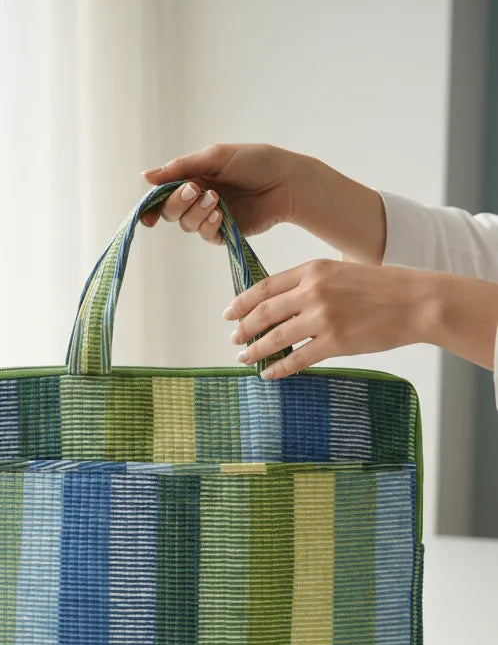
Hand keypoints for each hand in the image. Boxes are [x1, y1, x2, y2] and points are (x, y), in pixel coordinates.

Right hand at [139, 142, 303, 243]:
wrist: (286, 181)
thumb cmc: (255, 162)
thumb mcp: (215, 157)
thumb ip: (180, 168)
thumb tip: (145, 177)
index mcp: (192, 177)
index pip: (163, 194)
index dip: (152, 206)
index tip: (148, 215)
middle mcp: (197, 198)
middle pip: (170, 211)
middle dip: (177, 203)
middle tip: (195, 190)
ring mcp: (211, 216)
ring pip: (187, 225)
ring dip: (196, 213)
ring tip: (216, 199)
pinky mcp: (225, 232)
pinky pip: (206, 235)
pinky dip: (209, 225)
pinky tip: (220, 215)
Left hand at [225, 258, 431, 377]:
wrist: (415, 301)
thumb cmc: (380, 287)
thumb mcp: (340, 271)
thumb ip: (310, 283)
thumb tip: (278, 304)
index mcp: (312, 270)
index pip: (264, 286)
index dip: (242, 302)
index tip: (229, 314)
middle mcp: (313, 292)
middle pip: (264, 312)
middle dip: (243, 328)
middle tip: (233, 339)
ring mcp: (323, 318)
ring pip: (276, 337)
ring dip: (255, 349)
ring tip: (244, 357)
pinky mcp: (336, 342)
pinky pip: (297, 359)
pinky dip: (279, 368)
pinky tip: (269, 374)